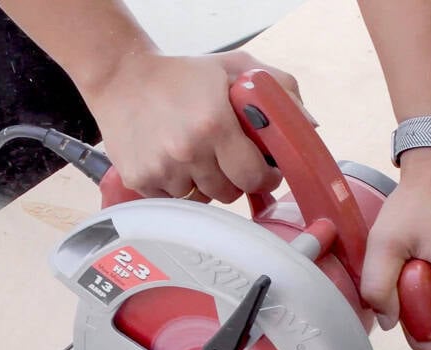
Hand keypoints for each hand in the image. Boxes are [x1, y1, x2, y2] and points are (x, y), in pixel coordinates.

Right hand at [79, 50, 306, 201]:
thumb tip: (308, 125)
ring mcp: (160, 169)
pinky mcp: (140, 180)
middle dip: (237, 180)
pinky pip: (173, 201)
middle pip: (230, 194)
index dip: (265, 176)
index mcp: (214, 124)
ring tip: (198, 156)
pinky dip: (178, 187)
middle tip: (230, 161)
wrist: (122, 78)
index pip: (254, 177)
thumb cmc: (182, 75)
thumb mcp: (235, 67)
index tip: (265, 170)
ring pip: (202, 199)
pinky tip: (174, 162)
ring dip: (206, 184)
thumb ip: (279, 88)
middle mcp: (187, 151)